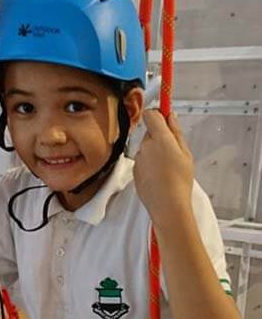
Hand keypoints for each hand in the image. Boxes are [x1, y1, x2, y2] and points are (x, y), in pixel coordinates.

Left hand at [134, 110, 193, 227]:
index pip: (151, 115)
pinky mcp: (134, 170)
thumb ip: (176, 132)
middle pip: (150, 133)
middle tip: (173, 151)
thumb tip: (170, 116)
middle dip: (160, 138)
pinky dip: (150, 164)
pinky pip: (143, 161)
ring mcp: (138, 158)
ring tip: (168, 167)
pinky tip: (160, 175)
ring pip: (146, 148)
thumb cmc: (180, 180)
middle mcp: (145, 146)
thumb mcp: (185, 153)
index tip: (164, 116)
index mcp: (160, 139)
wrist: (167, 204)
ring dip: (155, 152)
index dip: (157, 114)